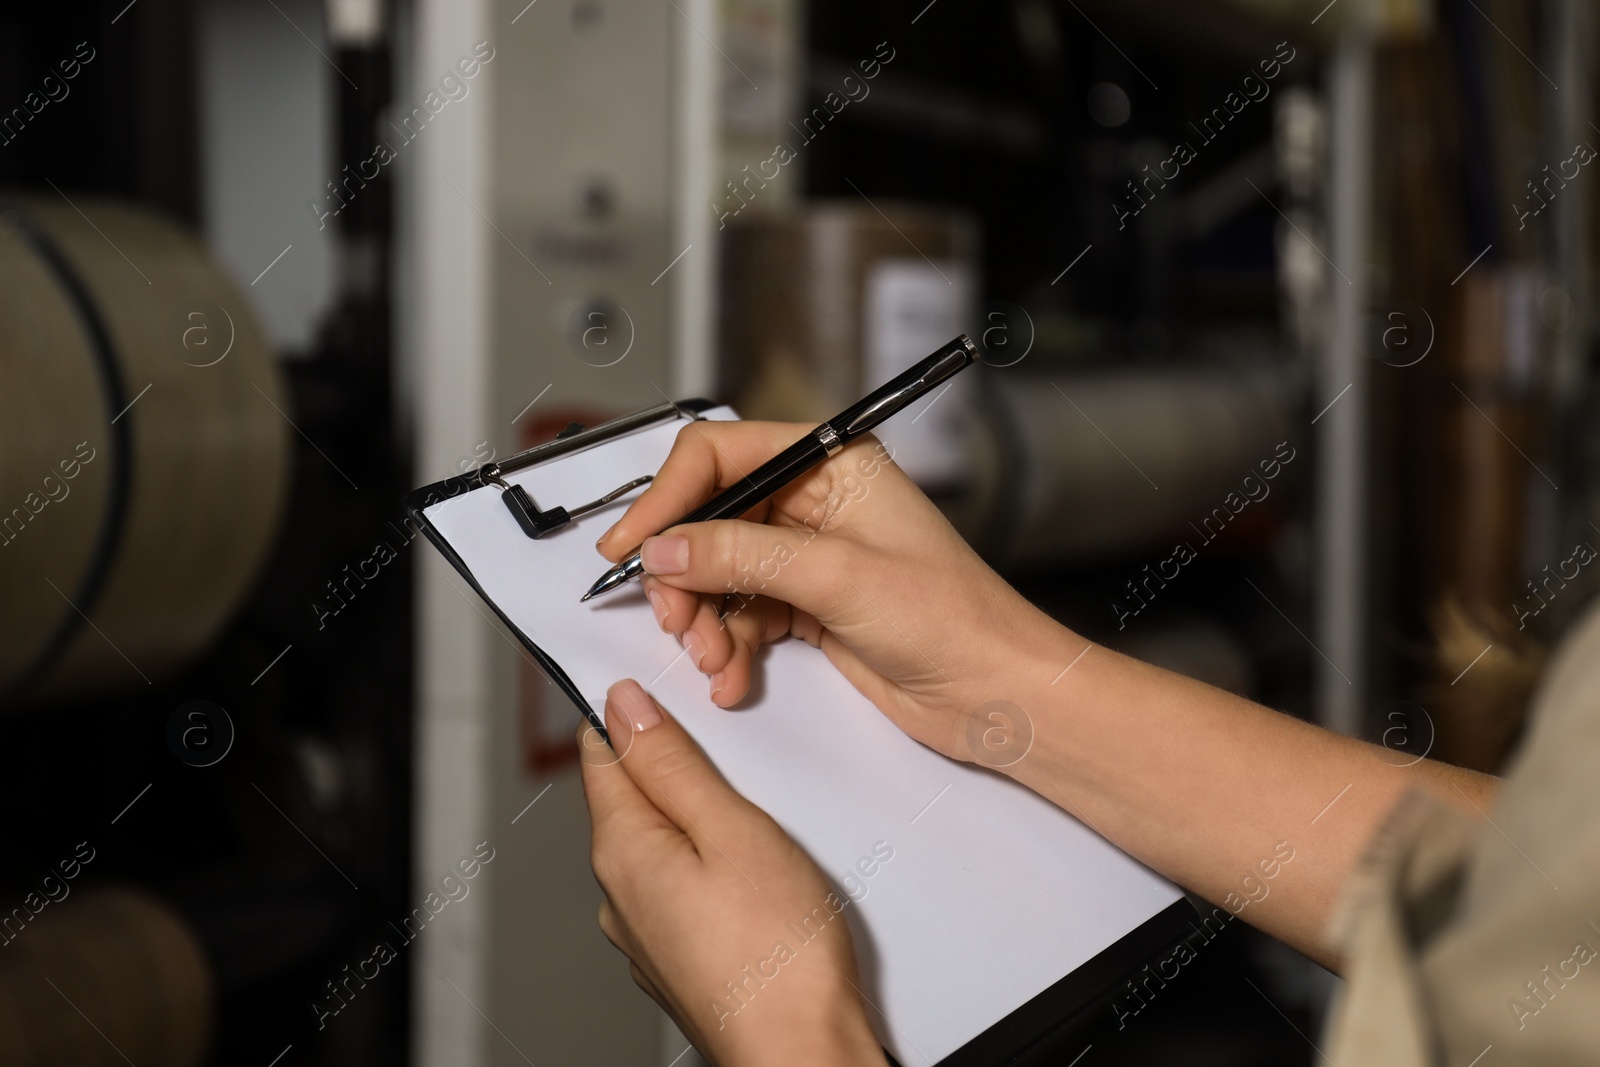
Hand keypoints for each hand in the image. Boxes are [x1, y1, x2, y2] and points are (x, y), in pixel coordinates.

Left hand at [578, 679, 884, 1066]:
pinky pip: (683, 887)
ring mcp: (648, 933)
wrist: (803, 1055)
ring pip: (662, 844)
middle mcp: (621, 895)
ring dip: (697, 816)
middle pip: (632, 797)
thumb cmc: (780, 956)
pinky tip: (755, 870)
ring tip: (755, 812)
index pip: (600, 753)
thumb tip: (625, 707)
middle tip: (734, 749)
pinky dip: (710, 863)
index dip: (630, 711)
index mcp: (624, 851)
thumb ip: (675, 766)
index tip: (668, 690)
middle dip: (673, 764)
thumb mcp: (734, 830)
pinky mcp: (681, 958)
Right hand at [594, 420, 1071, 761]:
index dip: (669, 497)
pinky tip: (732, 677)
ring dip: (702, 620)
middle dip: (683, 573)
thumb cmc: (954, 618)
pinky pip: (738, 614)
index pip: (721, 456)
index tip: (633, 546)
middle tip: (674, 618)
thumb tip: (666, 547)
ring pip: (717, 573)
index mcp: (832, 463)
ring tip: (713, 660)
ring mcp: (808, 556)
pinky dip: (725, 646)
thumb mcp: (837, 576)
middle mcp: (815, 502)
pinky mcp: (807, 605)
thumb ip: (742, 555)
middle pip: (709, 519)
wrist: (996, 691)